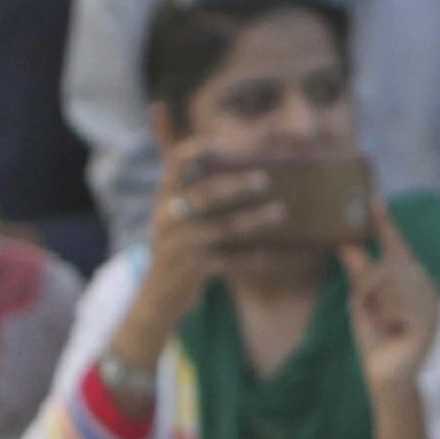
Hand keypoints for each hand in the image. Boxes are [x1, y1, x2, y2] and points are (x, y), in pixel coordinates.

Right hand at [113, 150, 284, 363]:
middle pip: (204, 195)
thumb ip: (187, 184)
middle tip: (266, 179)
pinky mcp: (193, 269)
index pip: (175, 163)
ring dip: (254, 219)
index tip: (221, 142)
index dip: (197, 150)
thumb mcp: (173, 214)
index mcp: (165, 197)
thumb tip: (203, 145)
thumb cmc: (177, 246)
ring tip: (281, 212)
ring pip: (222, 228)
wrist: (158, 295)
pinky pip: (230, 261)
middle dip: (235, 185)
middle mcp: (169, 217)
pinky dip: (253, 257)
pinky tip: (274, 254)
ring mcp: (180, 244)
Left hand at [341, 198, 439, 394]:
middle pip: (389, 263)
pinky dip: (382, 318)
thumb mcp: (362, 300)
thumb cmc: (377, 338)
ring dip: (373, 303)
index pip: (397, 246)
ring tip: (380, 323)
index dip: (385, 224)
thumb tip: (345, 243)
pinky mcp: (426, 323)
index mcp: (414, 281)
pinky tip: (390, 332)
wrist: (388, 378)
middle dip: (369, 283)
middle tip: (365, 306)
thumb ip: (358, 272)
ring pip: (388, 282)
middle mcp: (427, 289)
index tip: (373, 198)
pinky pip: (392, 304)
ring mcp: (430, 306)